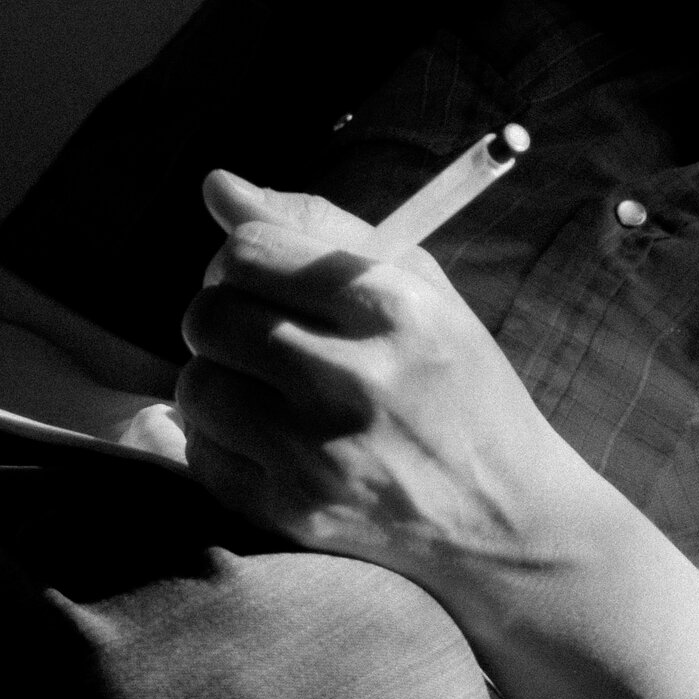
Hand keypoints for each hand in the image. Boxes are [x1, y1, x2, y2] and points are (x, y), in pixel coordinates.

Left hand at [176, 170, 610, 593]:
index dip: (238, 256)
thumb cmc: (457, 384)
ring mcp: (318, 452)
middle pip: (209, 316)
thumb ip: (317, 226)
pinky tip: (268, 436)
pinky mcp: (294, 511)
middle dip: (219, 312)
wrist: (503, 514)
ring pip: (195, 385)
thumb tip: (215, 185)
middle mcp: (352, 378)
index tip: (258, 276)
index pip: (250, 252)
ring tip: (264, 386)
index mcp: (391, 307)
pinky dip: (219, 439)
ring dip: (216, 377)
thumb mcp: (417, 287)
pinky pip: (200, 454)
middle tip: (255, 331)